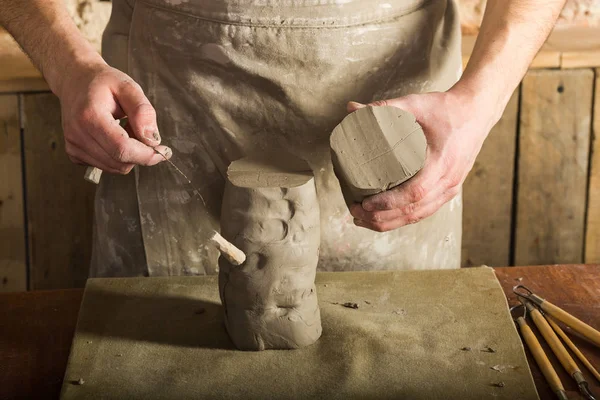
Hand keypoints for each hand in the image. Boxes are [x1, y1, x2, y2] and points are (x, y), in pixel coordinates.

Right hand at [57, 62, 169, 173]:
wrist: (74, 81)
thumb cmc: (103, 82)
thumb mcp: (128, 87)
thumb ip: (142, 112)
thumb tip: (153, 140)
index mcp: (90, 116)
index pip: (122, 149)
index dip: (147, 155)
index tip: (165, 150)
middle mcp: (77, 135)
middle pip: (120, 162)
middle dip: (140, 152)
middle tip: (139, 128)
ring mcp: (73, 147)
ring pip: (115, 167)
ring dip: (129, 154)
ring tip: (125, 129)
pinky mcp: (74, 154)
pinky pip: (107, 166)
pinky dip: (117, 156)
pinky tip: (114, 136)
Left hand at [348, 88, 496, 231]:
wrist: (476, 111)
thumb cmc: (446, 108)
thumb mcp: (415, 103)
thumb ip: (383, 107)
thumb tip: (350, 108)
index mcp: (442, 162)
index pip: (414, 193)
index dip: (388, 202)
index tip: (365, 203)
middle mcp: (449, 181)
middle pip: (414, 211)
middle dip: (382, 217)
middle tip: (355, 212)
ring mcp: (451, 188)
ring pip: (419, 215)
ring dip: (390, 222)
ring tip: (364, 220)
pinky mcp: (450, 190)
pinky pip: (425, 211)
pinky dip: (404, 218)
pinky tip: (385, 218)